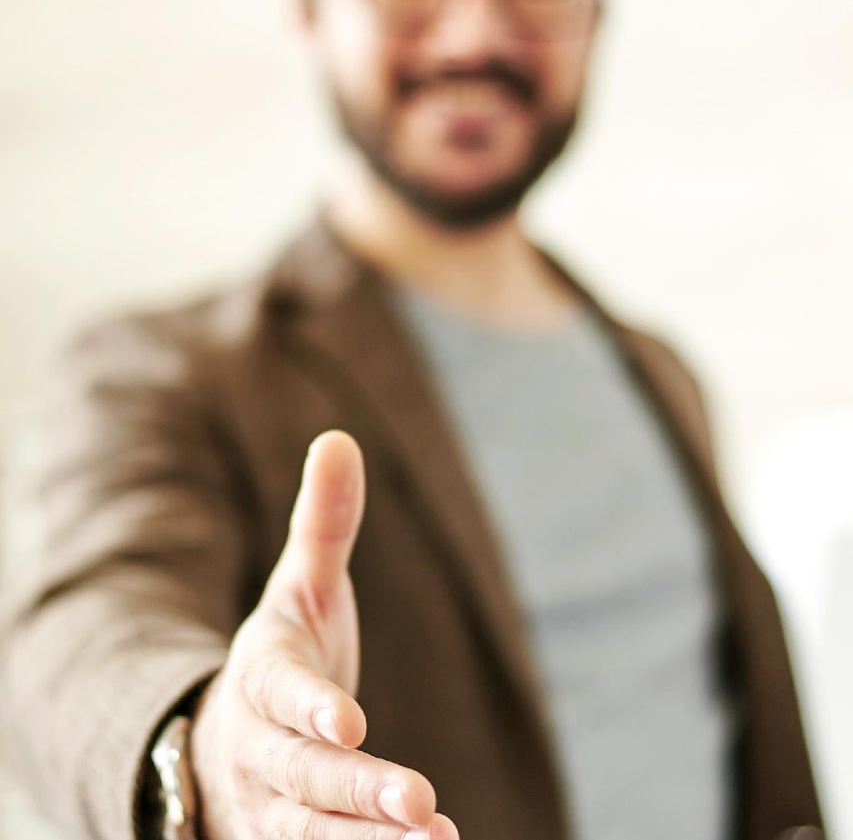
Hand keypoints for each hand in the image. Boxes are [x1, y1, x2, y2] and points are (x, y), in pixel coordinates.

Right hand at [190, 430, 458, 839]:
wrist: (222, 740)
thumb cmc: (278, 656)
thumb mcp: (299, 589)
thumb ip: (323, 524)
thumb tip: (338, 439)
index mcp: (261, 678)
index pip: (281, 693)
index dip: (313, 707)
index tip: (351, 722)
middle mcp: (260, 750)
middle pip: (304, 777)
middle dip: (357, 792)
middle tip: (419, 803)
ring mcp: (270, 808)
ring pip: (313, 835)